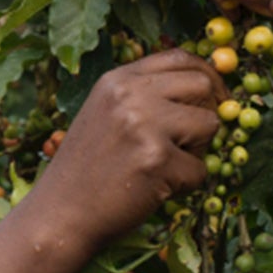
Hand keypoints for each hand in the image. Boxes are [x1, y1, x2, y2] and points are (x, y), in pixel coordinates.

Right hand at [15, 49, 226, 259]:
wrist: (59, 215)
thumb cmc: (86, 171)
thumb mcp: (105, 115)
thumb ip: (143, 96)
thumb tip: (203, 86)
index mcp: (116, 80)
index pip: (179, 58)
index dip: (206, 76)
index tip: (214, 98)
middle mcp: (129, 94)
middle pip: (202, 85)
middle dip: (208, 113)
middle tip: (196, 140)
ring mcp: (143, 125)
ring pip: (210, 124)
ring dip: (199, 150)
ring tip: (167, 167)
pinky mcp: (156, 160)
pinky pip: (201, 170)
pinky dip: (187, 185)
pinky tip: (156, 190)